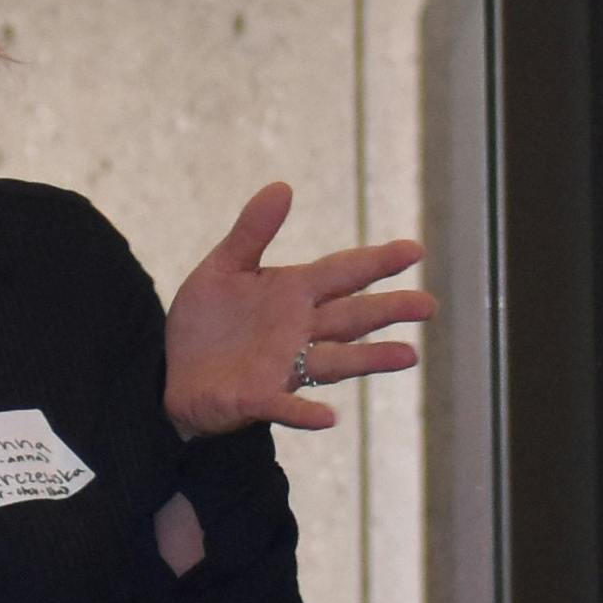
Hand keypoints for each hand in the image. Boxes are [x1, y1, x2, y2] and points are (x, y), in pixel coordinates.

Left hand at [164, 184, 434, 435]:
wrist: (174, 373)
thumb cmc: (207, 320)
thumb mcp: (224, 267)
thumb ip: (252, 231)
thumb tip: (283, 186)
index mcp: (294, 293)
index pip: (343, 273)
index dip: (377, 262)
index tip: (414, 250)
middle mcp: (300, 331)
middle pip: (351, 317)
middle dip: (388, 310)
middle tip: (428, 305)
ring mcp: (284, 366)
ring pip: (335, 361)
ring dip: (369, 359)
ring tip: (408, 355)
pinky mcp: (259, 397)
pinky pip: (286, 405)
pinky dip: (305, 412)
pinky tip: (329, 417)